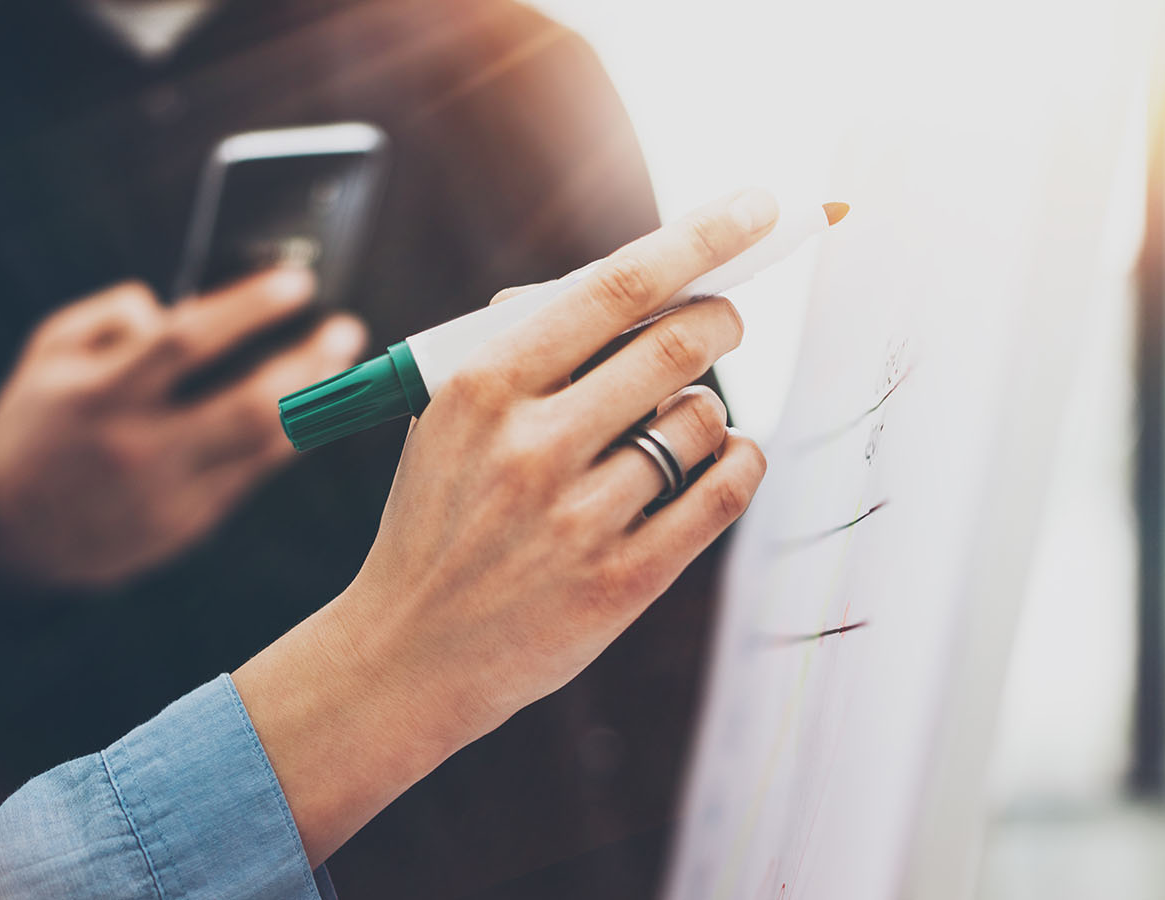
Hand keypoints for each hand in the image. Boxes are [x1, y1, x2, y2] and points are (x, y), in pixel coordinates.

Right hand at [0, 271, 366, 588]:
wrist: (13, 539)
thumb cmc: (34, 429)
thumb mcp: (46, 357)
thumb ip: (107, 317)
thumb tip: (177, 306)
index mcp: (101, 395)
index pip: (187, 340)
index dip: (249, 307)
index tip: (298, 282)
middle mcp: (141, 446)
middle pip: (249, 403)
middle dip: (309, 363)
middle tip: (346, 328)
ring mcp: (170, 492)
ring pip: (266, 446)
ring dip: (318, 402)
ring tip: (345, 366)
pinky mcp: (191, 524)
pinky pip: (257, 473)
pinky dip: (291, 437)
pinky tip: (314, 408)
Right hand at [234, 188, 776, 863]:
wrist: (406, 653)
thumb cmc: (438, 517)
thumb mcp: (447, 417)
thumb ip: (528, 344)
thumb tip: (640, 279)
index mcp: (483, 387)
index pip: (614, 286)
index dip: (699, 238)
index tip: (757, 206)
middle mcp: (532, 447)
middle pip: (676, 345)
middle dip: (720, 318)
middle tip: (723, 317)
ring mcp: (578, 518)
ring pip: (701, 421)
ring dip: (708, 408)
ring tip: (674, 425)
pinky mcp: (621, 581)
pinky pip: (722, 494)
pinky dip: (740, 462)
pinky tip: (723, 458)